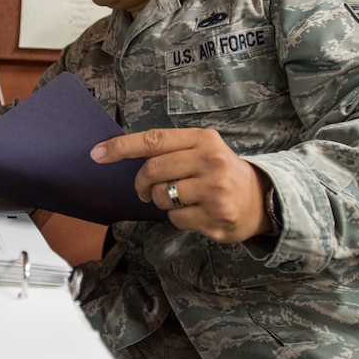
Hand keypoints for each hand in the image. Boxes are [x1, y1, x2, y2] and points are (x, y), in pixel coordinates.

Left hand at [90, 128, 272, 243]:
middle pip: (152, 171)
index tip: (97, 153)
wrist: (261, 199)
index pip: (153, 141)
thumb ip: (170, 149)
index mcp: (204, 140)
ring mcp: (214, 192)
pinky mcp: (215, 218)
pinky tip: (194, 211)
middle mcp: (210, 162)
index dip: (121, 147)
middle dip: (140, 183)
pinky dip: (176, 217)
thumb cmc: (221, 171)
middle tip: (143, 189)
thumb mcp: (202, 149)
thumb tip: (122, 151)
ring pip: (161, 197)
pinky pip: (175, 218)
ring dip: (159, 201)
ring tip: (178, 198)